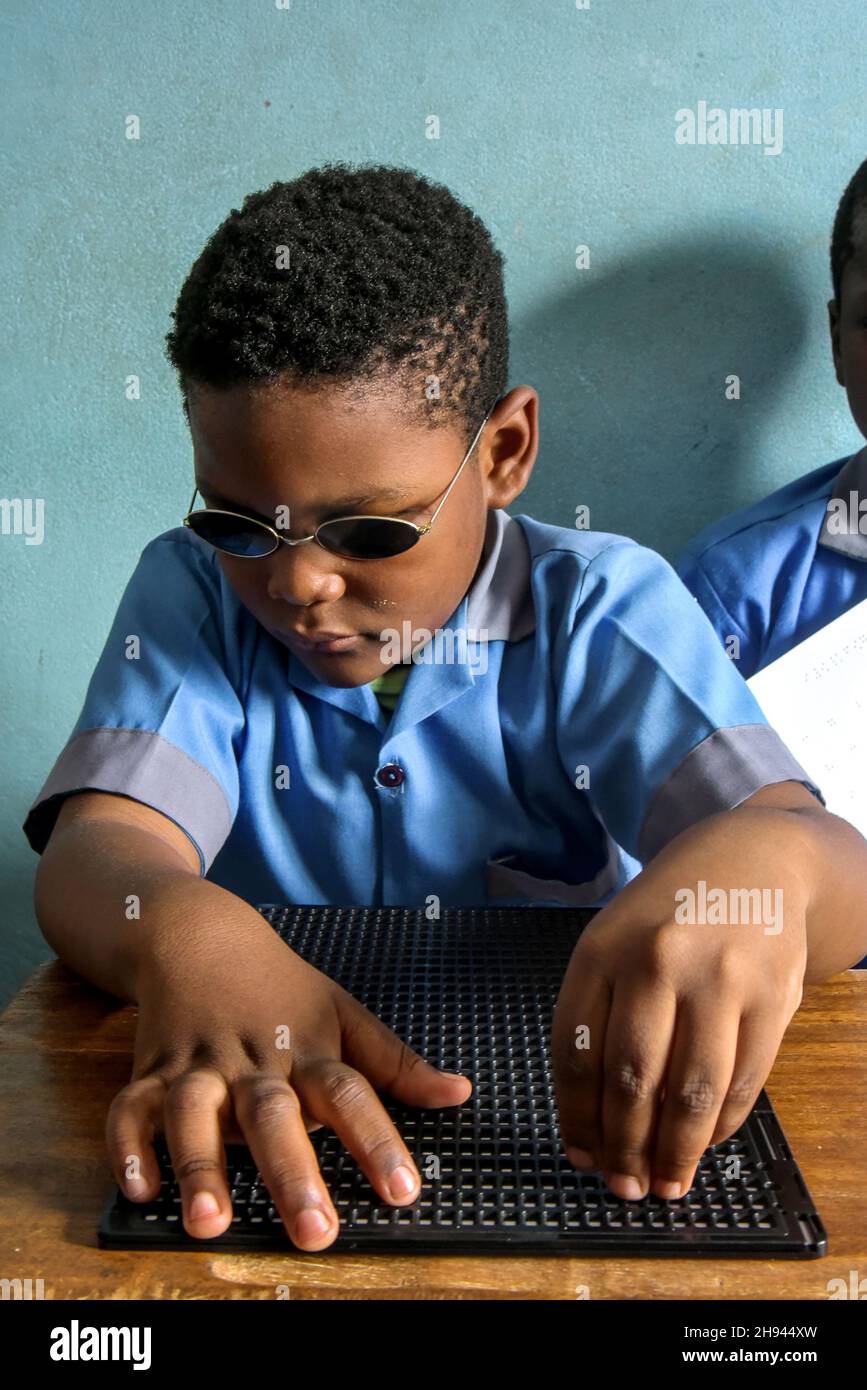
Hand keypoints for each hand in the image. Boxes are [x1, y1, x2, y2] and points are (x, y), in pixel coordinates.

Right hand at [106, 918, 471, 1248]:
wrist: (199, 935)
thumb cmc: (279, 987)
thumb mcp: (343, 1012)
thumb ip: (396, 1062)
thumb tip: (458, 1093)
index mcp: (307, 1051)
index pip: (350, 1095)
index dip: (378, 1142)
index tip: (403, 1190)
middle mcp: (253, 1062)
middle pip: (274, 1115)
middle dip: (293, 1173)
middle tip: (315, 1231)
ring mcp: (199, 1066)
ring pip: (195, 1114)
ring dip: (201, 1167)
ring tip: (210, 1221)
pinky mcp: (151, 1072)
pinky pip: (132, 1109)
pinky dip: (130, 1146)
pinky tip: (139, 1188)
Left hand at [551, 842, 808, 1201]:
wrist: (753, 861)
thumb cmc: (669, 915)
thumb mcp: (614, 942)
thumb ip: (599, 1017)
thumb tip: (592, 1120)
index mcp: (602, 950)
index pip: (576, 1052)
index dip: (576, 1117)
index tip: (580, 1155)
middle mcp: (657, 961)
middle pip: (631, 1080)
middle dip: (624, 1148)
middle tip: (622, 1187)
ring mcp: (718, 978)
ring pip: (690, 1091)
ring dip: (675, 1152)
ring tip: (665, 1184)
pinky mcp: (771, 996)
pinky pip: (742, 1080)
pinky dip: (720, 1125)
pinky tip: (704, 1142)